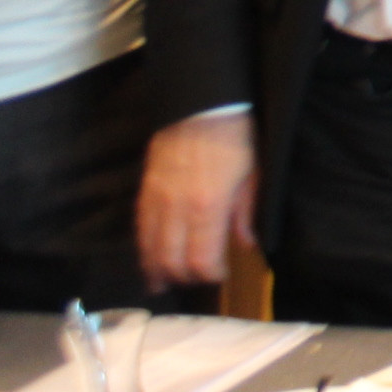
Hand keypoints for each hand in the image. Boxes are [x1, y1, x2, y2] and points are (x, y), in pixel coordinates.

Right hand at [139, 109, 257, 289]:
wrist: (200, 108)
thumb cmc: (234, 140)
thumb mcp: (252, 175)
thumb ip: (244, 213)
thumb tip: (246, 244)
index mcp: (208, 207)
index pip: (201, 259)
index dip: (210, 274)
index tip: (220, 274)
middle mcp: (177, 210)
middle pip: (171, 261)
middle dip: (184, 277)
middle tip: (196, 280)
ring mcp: (157, 202)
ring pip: (150, 249)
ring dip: (157, 270)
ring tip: (165, 283)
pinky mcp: (145, 193)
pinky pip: (140, 230)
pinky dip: (144, 249)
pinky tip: (150, 258)